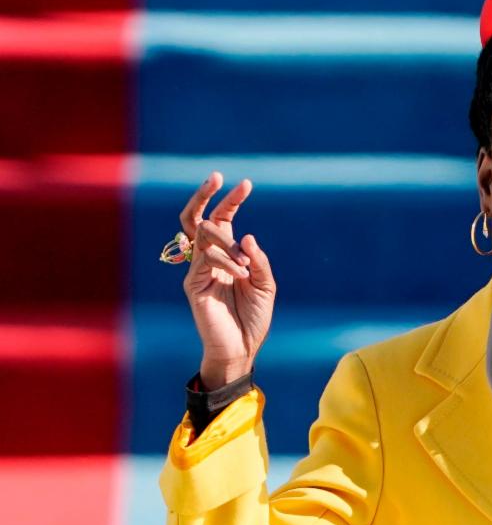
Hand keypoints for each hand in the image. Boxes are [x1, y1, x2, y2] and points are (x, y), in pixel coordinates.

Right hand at [180, 171, 275, 388]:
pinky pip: (205, 260)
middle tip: (216, 177)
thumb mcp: (266, 284)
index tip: (245, 184)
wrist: (243, 347)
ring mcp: (198, 270)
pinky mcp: (193, 284)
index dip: (230, 200)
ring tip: (246, 268)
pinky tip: (241, 275)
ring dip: (228, 244)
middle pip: (196, 218)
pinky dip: (226, 262)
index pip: (222, 219)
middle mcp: (209, 258)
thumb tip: (247, 235)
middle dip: (204, 195)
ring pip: (203, 236)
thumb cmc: (254, 317)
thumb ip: (258, 259)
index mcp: (227, 255)